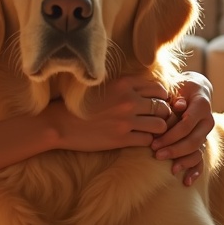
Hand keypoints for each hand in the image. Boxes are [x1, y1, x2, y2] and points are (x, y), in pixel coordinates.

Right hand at [47, 76, 171, 152]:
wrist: (60, 123)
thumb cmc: (81, 105)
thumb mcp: (104, 87)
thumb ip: (125, 87)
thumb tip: (148, 91)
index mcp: (124, 84)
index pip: (158, 87)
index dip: (162, 96)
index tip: (158, 103)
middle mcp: (128, 100)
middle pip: (162, 106)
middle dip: (164, 113)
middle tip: (158, 119)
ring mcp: (126, 120)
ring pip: (160, 124)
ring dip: (159, 128)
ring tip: (152, 130)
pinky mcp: (121, 138)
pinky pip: (147, 139)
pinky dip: (148, 141)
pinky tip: (141, 139)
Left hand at [152, 72, 214, 184]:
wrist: (193, 90)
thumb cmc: (178, 88)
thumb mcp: (176, 87)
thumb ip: (174, 97)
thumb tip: (177, 106)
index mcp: (201, 105)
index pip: (186, 124)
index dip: (170, 135)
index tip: (154, 143)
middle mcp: (207, 121)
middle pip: (193, 140)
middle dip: (175, 150)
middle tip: (157, 156)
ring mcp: (206, 133)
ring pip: (198, 151)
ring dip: (184, 161)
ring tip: (171, 169)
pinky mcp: (203, 142)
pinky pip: (201, 159)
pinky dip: (195, 171)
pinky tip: (187, 182)